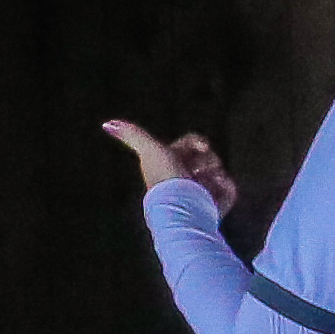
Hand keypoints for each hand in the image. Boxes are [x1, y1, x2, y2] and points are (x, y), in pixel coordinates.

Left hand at [98, 119, 234, 215]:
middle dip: (209, 160)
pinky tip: (217, 193)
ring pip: (219, 173)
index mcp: (170, 164)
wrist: (181, 209)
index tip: (202, 146)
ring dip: (216, 176)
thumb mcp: (149, 150)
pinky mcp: (213, 207)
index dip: (198, 142)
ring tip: (209, 184)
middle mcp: (184, 179)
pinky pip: (228, 190)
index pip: (192, 143)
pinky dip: (226, 190)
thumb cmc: (165, 179)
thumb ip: (132, 135)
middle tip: (202, 169)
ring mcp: (199, 193)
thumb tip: (106, 124)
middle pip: (208, 157)